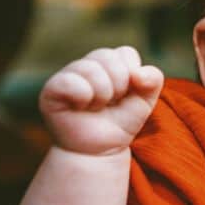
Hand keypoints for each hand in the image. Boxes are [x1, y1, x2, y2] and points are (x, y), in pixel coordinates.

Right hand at [40, 46, 162, 154]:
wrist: (99, 151)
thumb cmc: (120, 123)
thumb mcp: (145, 102)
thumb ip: (152, 80)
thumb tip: (139, 73)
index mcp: (110, 63)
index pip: (126, 53)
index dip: (132, 76)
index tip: (126, 95)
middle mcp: (88, 65)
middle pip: (108, 56)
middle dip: (119, 85)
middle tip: (111, 103)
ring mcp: (68, 75)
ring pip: (90, 68)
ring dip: (102, 94)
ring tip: (96, 107)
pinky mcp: (52, 90)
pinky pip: (68, 81)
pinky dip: (82, 95)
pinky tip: (81, 107)